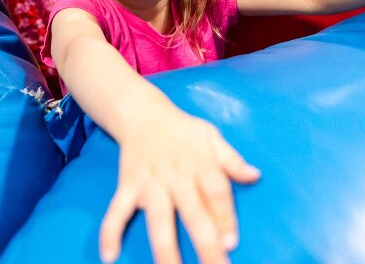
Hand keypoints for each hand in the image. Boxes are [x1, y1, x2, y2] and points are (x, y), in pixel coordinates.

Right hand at [99, 111, 259, 263]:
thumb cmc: (183, 131)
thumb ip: (232, 159)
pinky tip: (109, 256)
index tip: (231, 242)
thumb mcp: (211, 136)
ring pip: (158, 220)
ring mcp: (150, 183)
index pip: (216, 192)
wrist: (142, 114)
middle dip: (205, 244)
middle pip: (193, 213)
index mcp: (200, 163)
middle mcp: (176, 176)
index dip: (225, 217)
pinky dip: (109, 232)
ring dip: (165, 250)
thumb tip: (255, 176)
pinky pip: (116, 211)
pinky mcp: (127, 186)